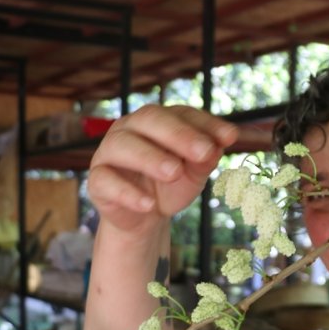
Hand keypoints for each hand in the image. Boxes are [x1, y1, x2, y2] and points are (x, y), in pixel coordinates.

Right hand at [88, 105, 238, 235]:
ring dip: (150, 158)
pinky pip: (106, 181)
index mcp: (158, 121)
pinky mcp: (97, 181)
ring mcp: (110, 152)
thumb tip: (218, 146)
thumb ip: (204, 159)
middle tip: (204, 152)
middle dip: (179, 135)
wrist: (144, 216)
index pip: (181, 113)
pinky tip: (149, 204)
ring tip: (174, 172)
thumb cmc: (170, 185)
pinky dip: (128, 193)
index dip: (206, 123)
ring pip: (124, 146)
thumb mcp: (194, 173)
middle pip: (150, 120)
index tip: (230, 137)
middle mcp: (130, 128)